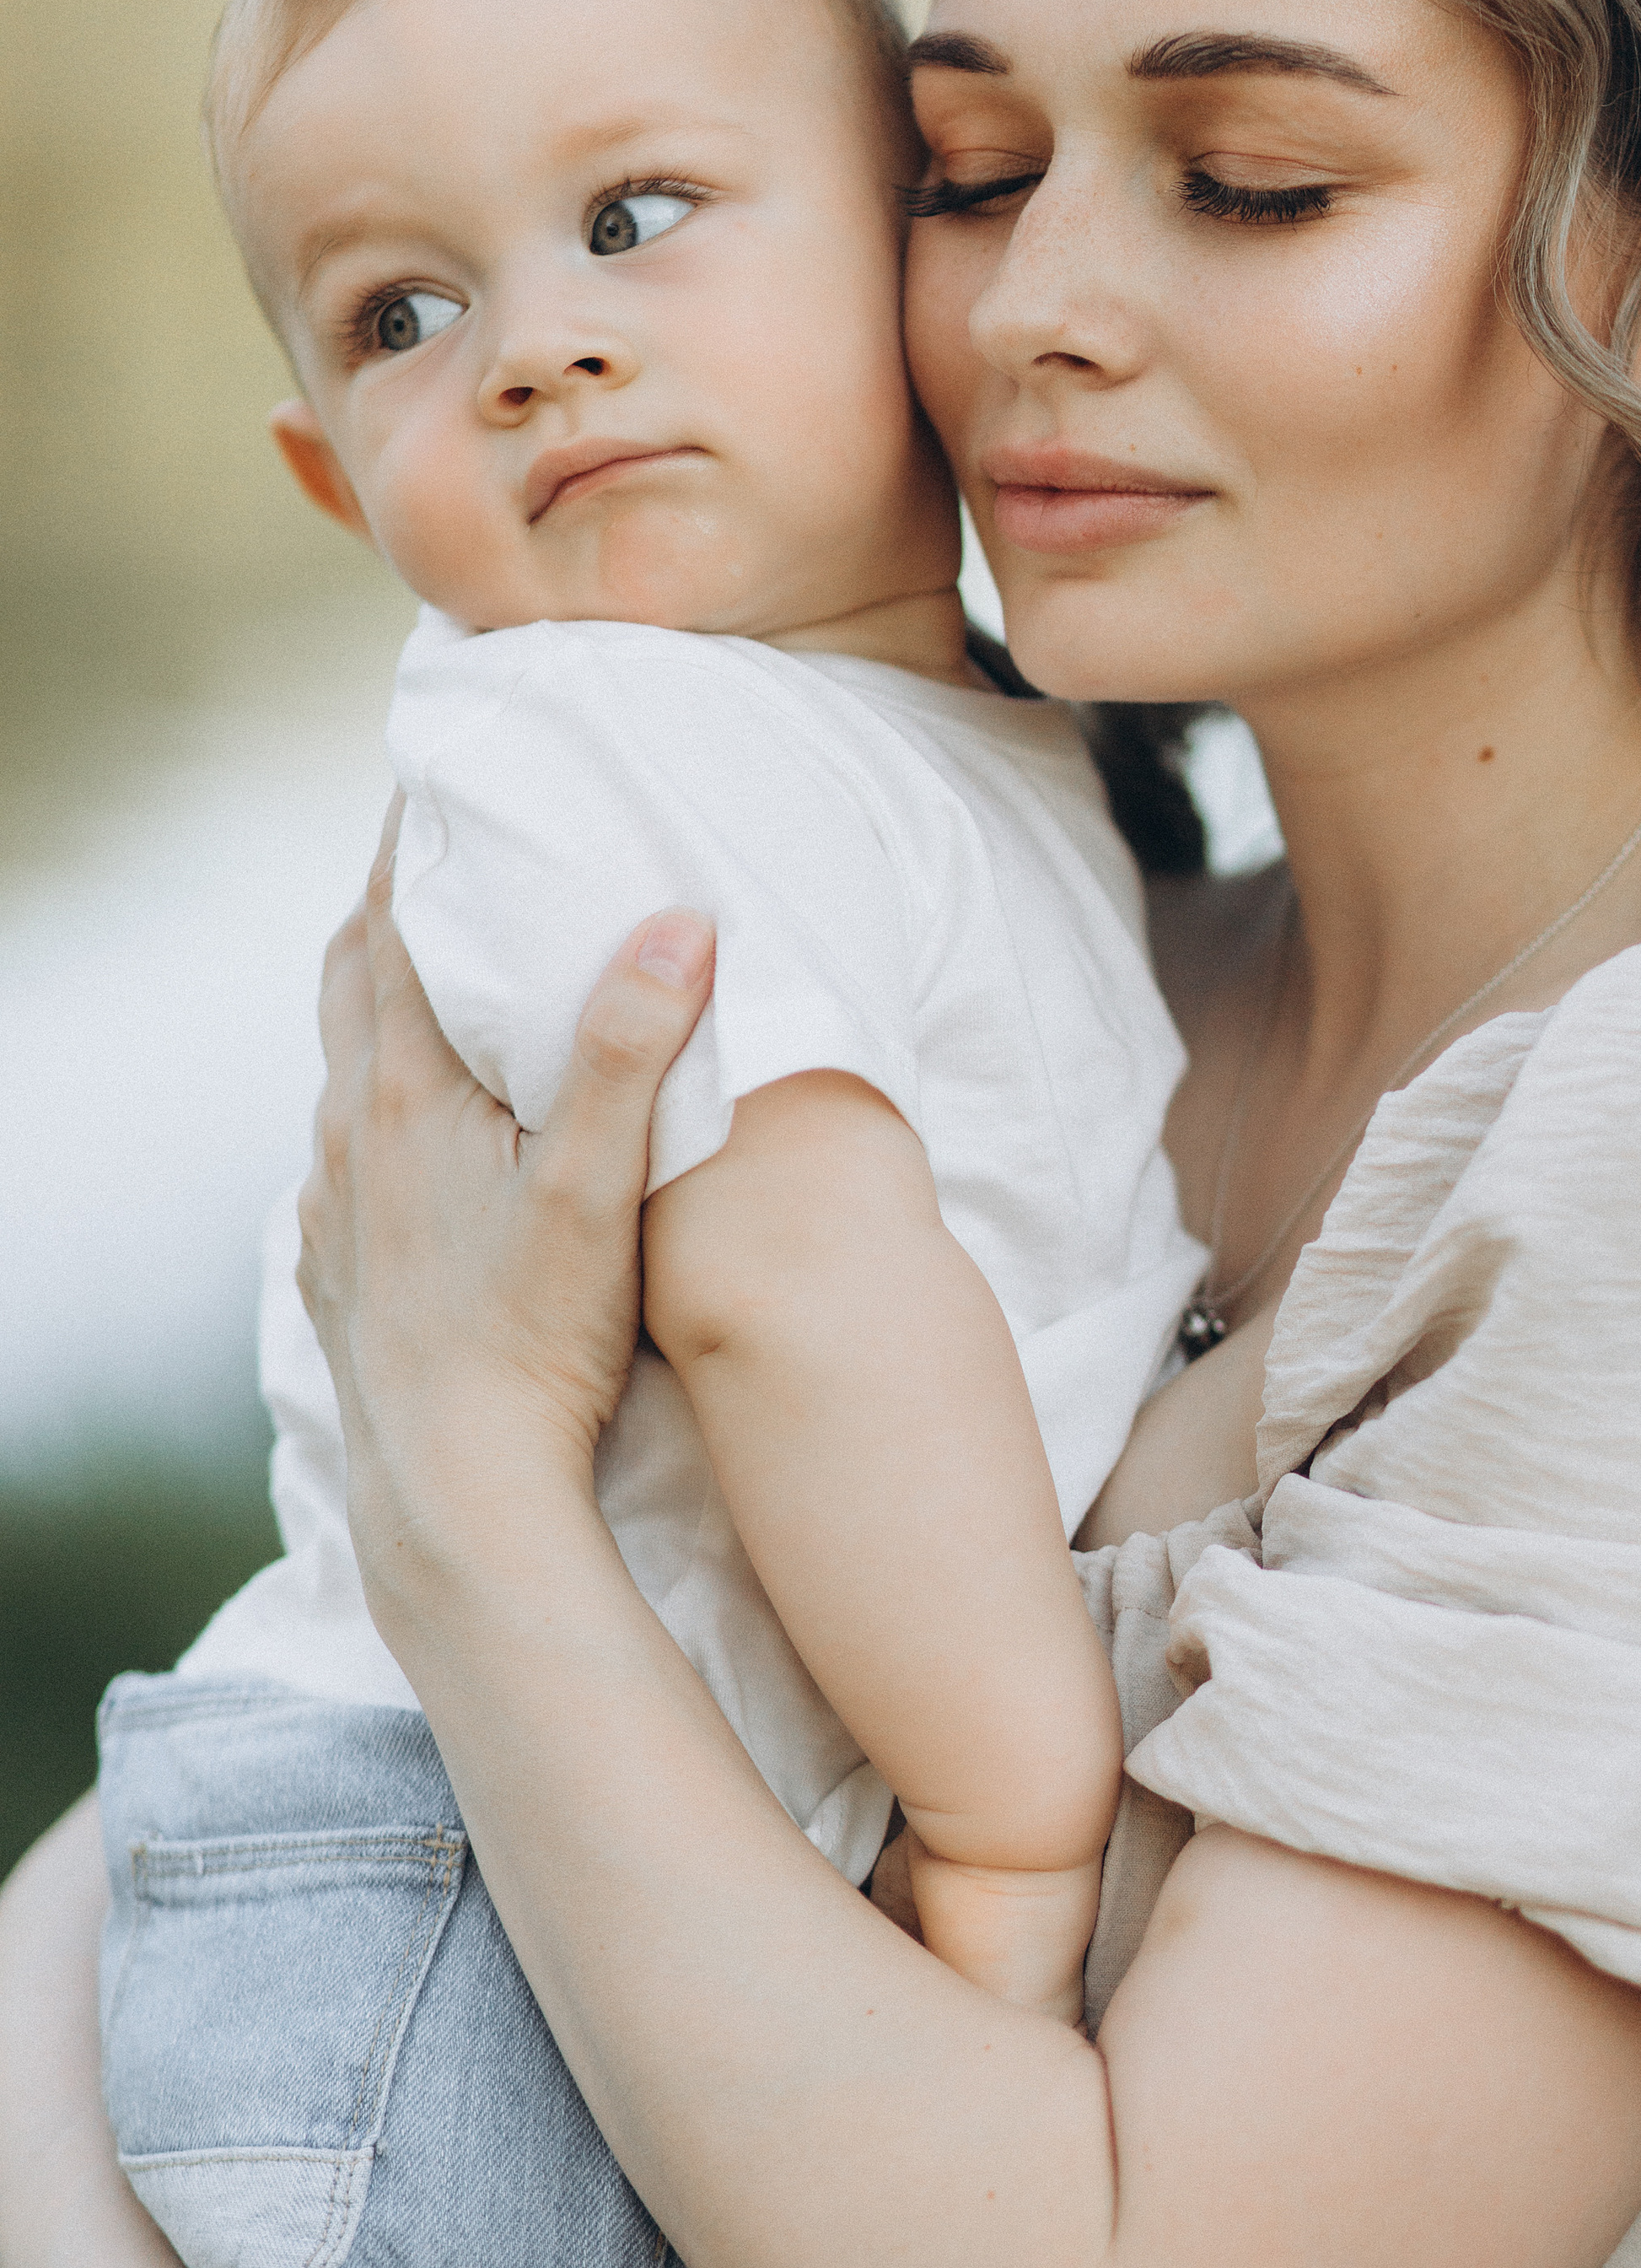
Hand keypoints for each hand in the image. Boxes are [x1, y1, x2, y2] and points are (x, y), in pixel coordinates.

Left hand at [298, 797, 714, 1560]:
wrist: (453, 1490)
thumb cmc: (532, 1342)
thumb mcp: (598, 1190)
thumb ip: (632, 1052)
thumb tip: (678, 922)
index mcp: (404, 1096)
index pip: (396, 929)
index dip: (416, 846)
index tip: (442, 777)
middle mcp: (348, 1134)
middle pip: (350, 977)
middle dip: (391, 901)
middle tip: (443, 845)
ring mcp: (335, 1202)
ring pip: (342, 1061)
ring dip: (383, 997)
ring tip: (444, 965)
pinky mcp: (338, 1260)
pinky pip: (346, 1140)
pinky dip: (379, 1090)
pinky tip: (427, 1119)